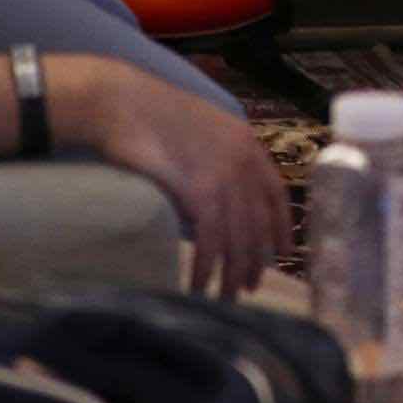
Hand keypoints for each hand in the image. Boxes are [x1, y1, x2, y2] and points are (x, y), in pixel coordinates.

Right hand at [51, 58, 293, 294]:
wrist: (121, 103)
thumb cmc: (150, 116)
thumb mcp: (200, 131)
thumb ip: (218, 161)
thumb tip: (218, 201)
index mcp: (247, 143)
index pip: (276, 194)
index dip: (281, 226)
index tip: (282, 252)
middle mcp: (243, 161)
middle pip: (258, 223)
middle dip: (255, 259)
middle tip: (247, 286)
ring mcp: (223, 176)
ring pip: (238, 237)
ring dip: (232, 274)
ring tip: (224, 299)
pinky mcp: (198, 191)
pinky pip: (211, 240)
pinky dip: (207, 268)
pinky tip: (199, 287)